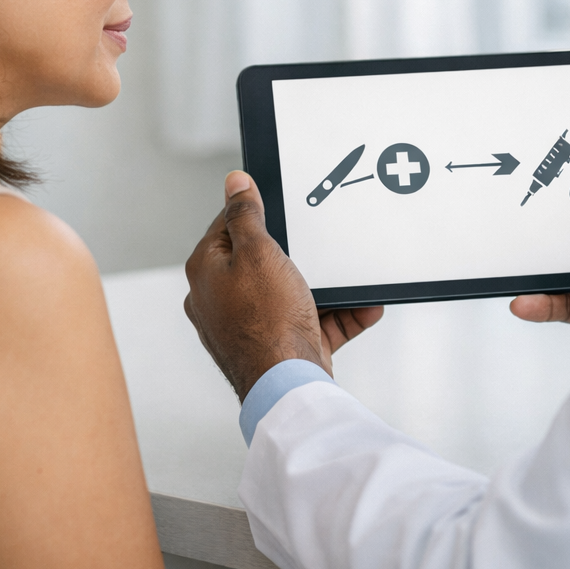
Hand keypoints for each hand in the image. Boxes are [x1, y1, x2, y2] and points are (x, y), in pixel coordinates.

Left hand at [183, 171, 382, 400]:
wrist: (288, 385)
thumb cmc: (266, 321)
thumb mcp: (258, 252)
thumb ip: (246, 215)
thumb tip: (234, 183)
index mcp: (207, 273)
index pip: (226, 226)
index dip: (254, 210)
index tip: (278, 201)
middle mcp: (222, 301)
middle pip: (261, 260)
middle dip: (296, 252)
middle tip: (317, 241)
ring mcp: (250, 326)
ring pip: (291, 293)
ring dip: (324, 286)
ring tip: (347, 277)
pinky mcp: (279, 347)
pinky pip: (313, 322)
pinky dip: (337, 314)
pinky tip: (362, 306)